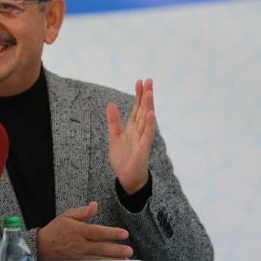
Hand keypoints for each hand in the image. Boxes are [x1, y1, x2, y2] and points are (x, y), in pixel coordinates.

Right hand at [36, 202, 132, 260]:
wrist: (41, 246)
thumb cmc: (55, 229)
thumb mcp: (67, 215)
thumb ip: (83, 211)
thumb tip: (94, 205)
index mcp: (78, 230)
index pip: (98, 231)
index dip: (112, 233)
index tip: (124, 234)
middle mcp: (79, 244)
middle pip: (101, 247)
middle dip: (116, 249)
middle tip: (129, 250)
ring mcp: (78, 256)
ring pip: (98, 259)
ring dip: (113, 260)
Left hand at [107, 79, 154, 193]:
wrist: (127, 179)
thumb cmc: (123, 159)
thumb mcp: (115, 137)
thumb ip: (113, 121)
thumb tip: (111, 105)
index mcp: (132, 128)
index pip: (137, 108)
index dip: (138, 95)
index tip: (140, 81)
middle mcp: (139, 131)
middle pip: (143, 110)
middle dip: (146, 96)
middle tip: (149, 80)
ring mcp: (142, 139)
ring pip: (146, 119)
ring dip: (148, 106)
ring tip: (150, 92)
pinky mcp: (143, 149)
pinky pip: (147, 135)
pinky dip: (149, 124)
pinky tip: (150, 114)